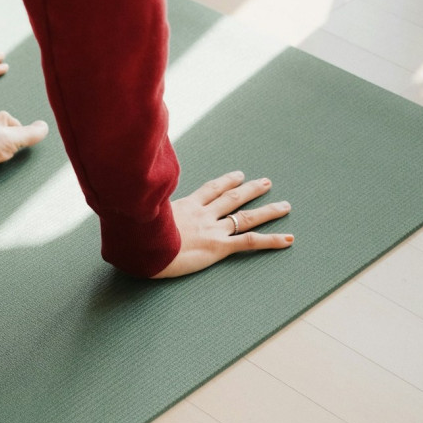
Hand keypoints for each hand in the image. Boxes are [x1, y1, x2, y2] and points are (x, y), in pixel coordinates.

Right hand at [151, 171, 293, 278]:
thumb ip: (148, 211)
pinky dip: (271, 240)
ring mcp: (213, 229)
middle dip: (250, 189)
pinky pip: (250, 242)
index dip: (225, 182)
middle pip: (232, 198)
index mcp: (185, 206)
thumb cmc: (138, 234)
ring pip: (246, 216)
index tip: (237, 176)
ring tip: (284, 206)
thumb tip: (134, 207)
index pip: (210, 190)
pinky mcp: (219, 246)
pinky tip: (288, 239)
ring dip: (267, 210)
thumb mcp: (142, 215)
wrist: (144, 246)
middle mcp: (203, 214)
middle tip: (265, 183)